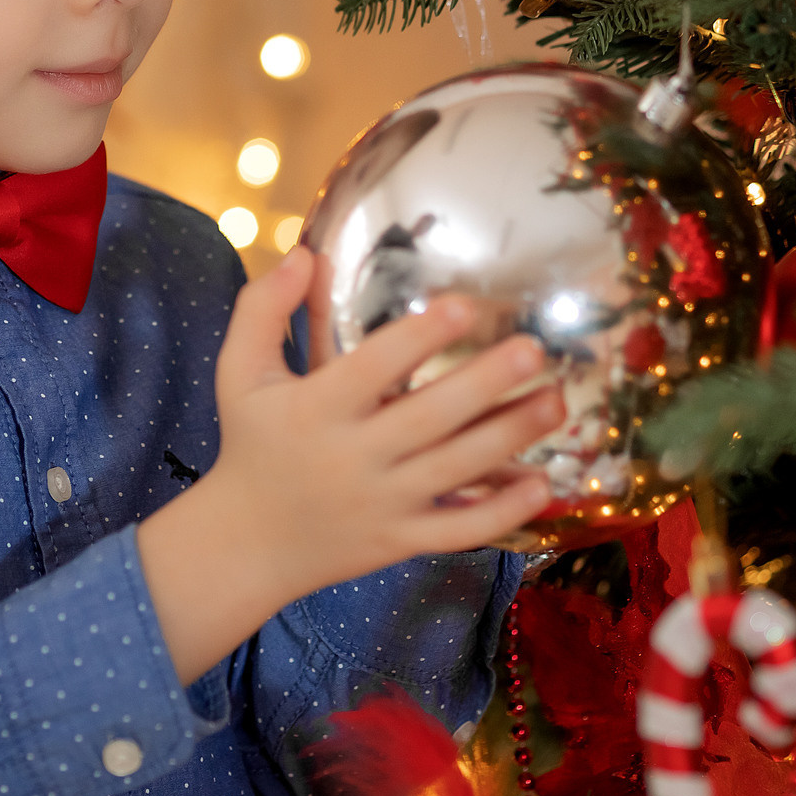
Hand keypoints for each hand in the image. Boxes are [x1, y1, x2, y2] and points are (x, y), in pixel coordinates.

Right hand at [136, 248, 563, 682]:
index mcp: (316, 410)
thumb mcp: (239, 372)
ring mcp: (382, 503)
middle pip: (429, 419)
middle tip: (534, 349)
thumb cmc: (251, 444)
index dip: (419, 338)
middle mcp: (353, 457)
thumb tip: (305, 252)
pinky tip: (543, 483)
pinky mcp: (401, 540)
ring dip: (511, 436)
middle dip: (485, 384)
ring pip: (457, 470)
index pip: (372, 369)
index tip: (464, 306)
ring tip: (556, 400)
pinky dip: (504, 511)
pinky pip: (459, 529)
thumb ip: (263, 308)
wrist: (247, 543)